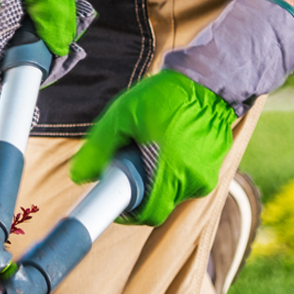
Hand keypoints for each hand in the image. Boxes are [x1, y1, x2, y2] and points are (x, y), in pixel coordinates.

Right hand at [0, 0, 78, 102]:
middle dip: (37, 71)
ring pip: (9, 61)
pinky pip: (8, 50)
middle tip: (65, 56)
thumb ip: (55, 12)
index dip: (5, 97)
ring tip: (62, 35)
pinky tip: (46, 29)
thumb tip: (61, 47)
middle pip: (5, 73)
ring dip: (37, 56)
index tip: (27, 114)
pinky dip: (29, 46)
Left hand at [69, 71, 236, 226]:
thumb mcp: (122, 117)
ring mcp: (207, 174)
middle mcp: (194, 180)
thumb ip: (98, 149)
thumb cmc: (165, 96)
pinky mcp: (214, 166)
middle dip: (138, 191)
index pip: (147, 215)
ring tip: (148, 149)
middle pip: (157, 204)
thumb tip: (78, 177)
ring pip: (171, 193)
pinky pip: (186, 179)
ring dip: (155, 180)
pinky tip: (165, 146)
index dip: (126, 213)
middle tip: (128, 165)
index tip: (114, 199)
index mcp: (172, 173)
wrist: (209, 78)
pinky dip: (171, 171)